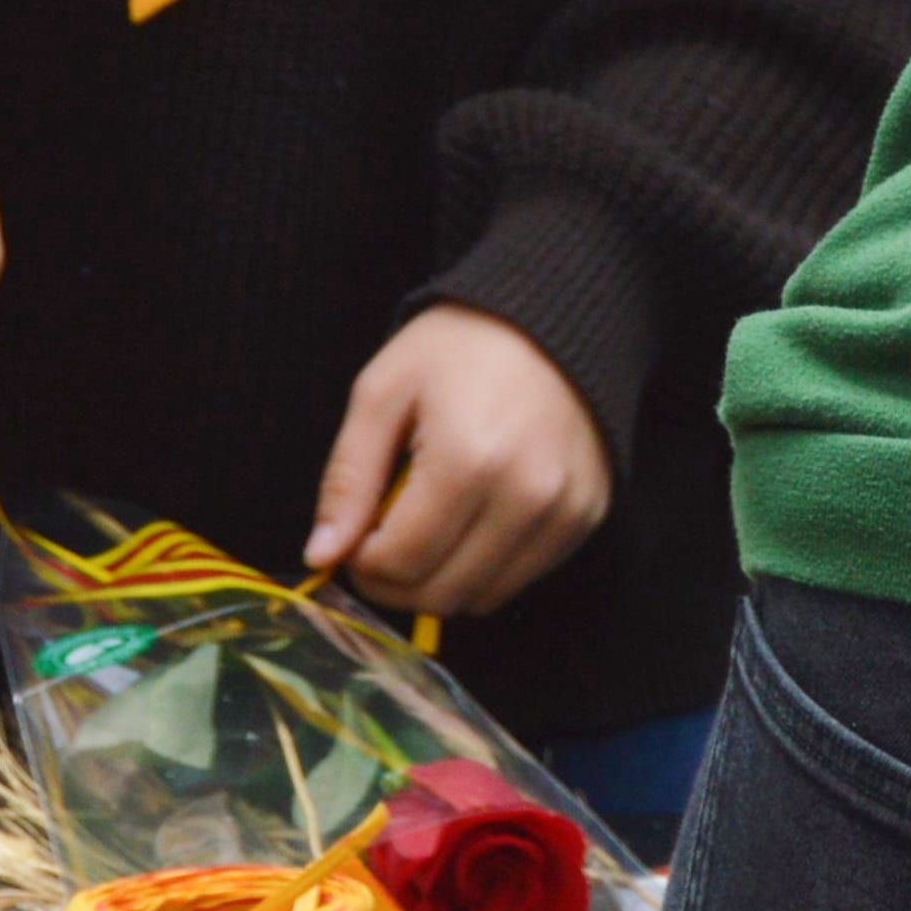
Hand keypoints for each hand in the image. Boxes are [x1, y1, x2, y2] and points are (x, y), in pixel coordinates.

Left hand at [310, 304, 613, 618]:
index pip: (399, 563)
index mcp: (469, 460)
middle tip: (382, 539)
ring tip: (430, 526)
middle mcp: (528, 495)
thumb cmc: (460, 346)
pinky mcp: (589, 514)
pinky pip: (522, 576)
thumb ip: (348, 479)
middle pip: (440, 593)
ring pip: (482, 597)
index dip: (360, 562)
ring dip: (441, 579)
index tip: (354, 535)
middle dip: (395, 581)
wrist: (555, 313)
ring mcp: (566, 509)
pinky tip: (474, 518)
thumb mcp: (382, 394)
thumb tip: (322, 556)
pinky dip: (486, 566)